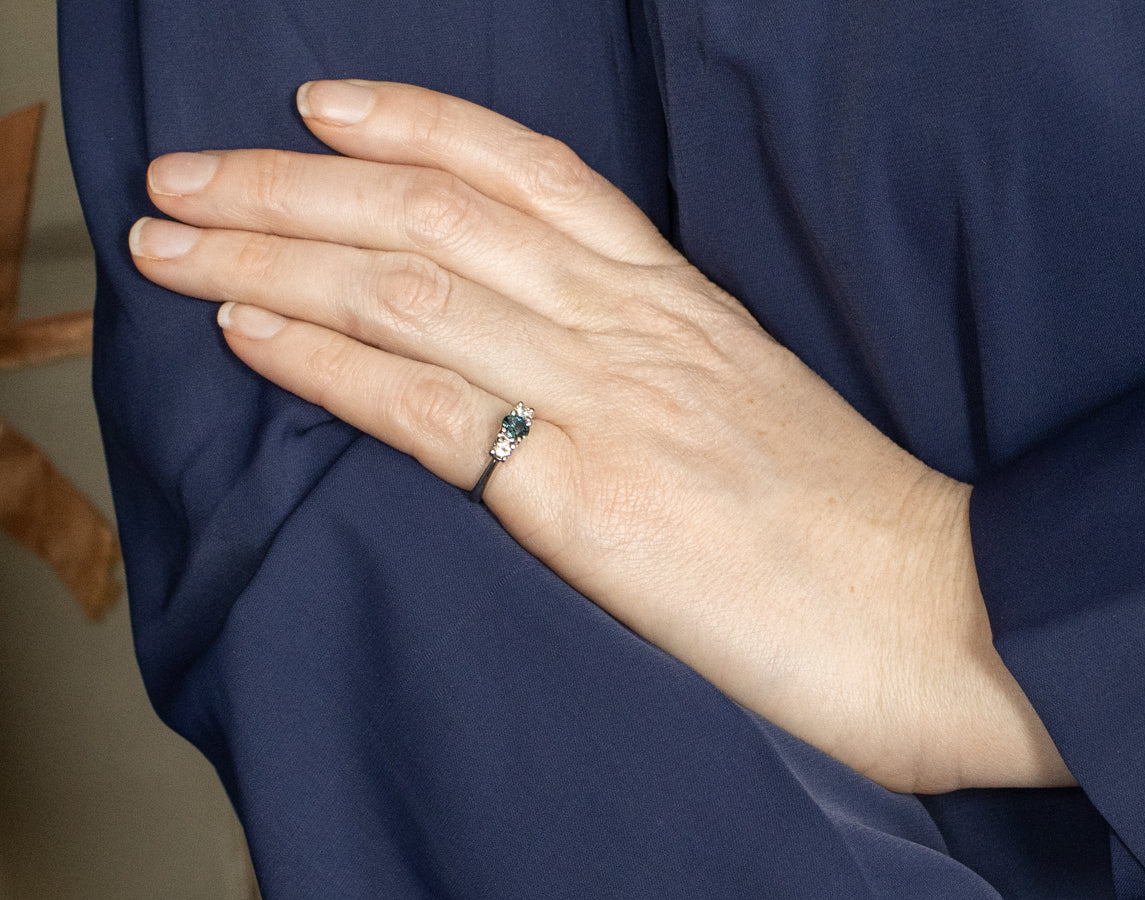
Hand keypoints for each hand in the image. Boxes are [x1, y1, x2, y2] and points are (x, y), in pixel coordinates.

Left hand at [129, 80, 1070, 792]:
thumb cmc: (847, 522)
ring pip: (410, 289)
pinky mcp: (587, 497)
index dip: (417, 123)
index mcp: (674, 301)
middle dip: (294, 185)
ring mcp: (607, 401)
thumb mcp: (741, 406)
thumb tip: (550, 368)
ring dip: (275, 255)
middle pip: (435, 215)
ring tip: (175, 239)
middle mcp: (630, 325)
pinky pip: (427, 406)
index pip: (529, 172)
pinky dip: (326, 361)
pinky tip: (249, 330)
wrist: (935, 611)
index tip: (325, 108)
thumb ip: (647, 369)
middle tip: (188, 175)